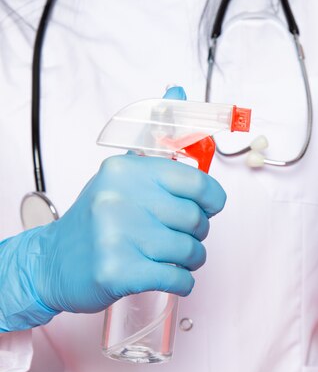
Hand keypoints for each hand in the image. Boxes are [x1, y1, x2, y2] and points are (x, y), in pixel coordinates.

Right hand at [0, 87, 225, 331]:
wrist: (52, 261)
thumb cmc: (99, 216)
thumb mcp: (124, 173)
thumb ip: (157, 136)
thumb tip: (178, 90)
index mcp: (127, 170)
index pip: (198, 183)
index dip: (212, 200)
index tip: (208, 207)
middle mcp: (120, 198)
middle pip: (196, 220)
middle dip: (197, 233)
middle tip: (181, 235)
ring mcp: (116, 236)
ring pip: (189, 251)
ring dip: (190, 259)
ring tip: (171, 256)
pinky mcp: (117, 271)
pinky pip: (176, 278)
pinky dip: (182, 281)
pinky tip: (169, 275)